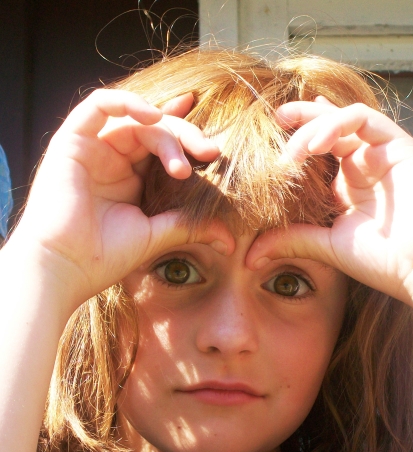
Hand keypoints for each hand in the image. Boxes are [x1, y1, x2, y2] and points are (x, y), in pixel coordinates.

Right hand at [11, 90, 232, 310]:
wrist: (65, 268)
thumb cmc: (104, 257)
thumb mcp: (156, 236)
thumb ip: (189, 225)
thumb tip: (229, 239)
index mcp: (130, 179)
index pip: (162, 145)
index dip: (188, 135)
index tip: (215, 146)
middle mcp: (112, 159)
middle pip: (156, 130)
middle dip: (187, 137)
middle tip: (211, 153)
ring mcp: (92, 148)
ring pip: (136, 119)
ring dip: (166, 132)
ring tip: (183, 163)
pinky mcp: (72, 140)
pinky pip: (99, 105)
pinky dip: (128, 103)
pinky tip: (155, 116)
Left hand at [247, 99, 412, 304]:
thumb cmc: (383, 261)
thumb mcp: (327, 247)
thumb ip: (291, 241)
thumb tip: (248, 257)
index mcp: (348, 187)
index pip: (319, 154)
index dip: (295, 143)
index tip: (266, 147)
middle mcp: (363, 166)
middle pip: (328, 128)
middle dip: (300, 119)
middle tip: (274, 120)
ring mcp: (380, 153)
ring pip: (342, 119)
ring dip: (313, 127)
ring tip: (293, 154)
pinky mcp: (396, 145)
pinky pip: (363, 118)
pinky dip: (336, 124)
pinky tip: (315, 145)